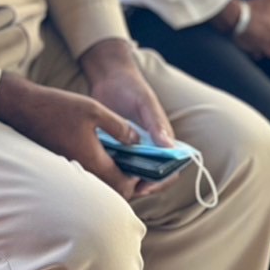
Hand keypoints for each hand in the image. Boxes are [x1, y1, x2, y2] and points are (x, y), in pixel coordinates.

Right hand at [0, 69, 145, 199]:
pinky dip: (101, 171)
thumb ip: (120, 127)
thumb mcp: (95, 110)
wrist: (23, 109)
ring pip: (101, 185)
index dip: (140, 178)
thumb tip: (137, 141)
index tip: (147, 166)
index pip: (125, 185)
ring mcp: (72, 171)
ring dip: (115, 177)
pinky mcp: (65, 166)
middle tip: (140, 167)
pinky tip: (105, 154)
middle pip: (114, 191)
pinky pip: (88, 177)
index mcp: (94, 162)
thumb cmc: (58, 107)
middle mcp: (83, 172)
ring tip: (127, 161)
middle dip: (130, 182)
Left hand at [79, 39, 186, 197]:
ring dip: (124, 182)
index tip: (144, 186)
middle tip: (124, 190)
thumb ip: (156, 124)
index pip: (171, 170)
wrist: (108, 79)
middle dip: (140, 187)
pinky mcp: (116, 148)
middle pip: (152, 178)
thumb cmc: (132, 88)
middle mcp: (150, 149)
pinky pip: (116, 166)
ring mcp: (133, 150)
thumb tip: (169, 147)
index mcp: (164, 140)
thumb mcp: (145, 103)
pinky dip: (110, 172)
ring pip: (133, 175)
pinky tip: (99, 173)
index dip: (161, 182)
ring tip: (110, 185)